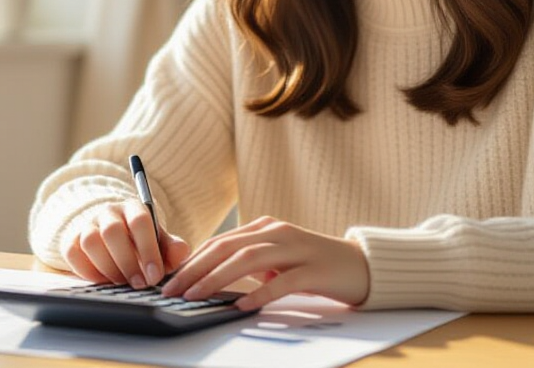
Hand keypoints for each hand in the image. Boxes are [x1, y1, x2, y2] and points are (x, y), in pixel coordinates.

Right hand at [62, 198, 190, 288]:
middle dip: (127, 262)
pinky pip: (72, 253)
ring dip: (108, 267)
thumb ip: (173, 248)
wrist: (118, 239)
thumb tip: (180, 252)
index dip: (148, 250)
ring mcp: (87, 224)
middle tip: (140, 284)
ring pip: (90, 241)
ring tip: (123, 283)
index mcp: (133, 208)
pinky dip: (87, 271)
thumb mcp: (161, 243)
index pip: (139, 221)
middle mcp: (108, 212)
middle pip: (112, 231)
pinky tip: (104, 281)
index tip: (155, 276)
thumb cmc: (143, 243)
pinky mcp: (71, 240)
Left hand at [159, 216, 369, 310]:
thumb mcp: (277, 258)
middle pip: (228, 248)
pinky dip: (259, 293)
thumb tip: (210, 278)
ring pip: (248, 260)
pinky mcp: (314, 271)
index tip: (171, 278)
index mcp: (265, 228)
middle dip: (196, 269)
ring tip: (196, 295)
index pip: (220, 242)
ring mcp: (296, 250)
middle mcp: (277, 233)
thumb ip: (248, 263)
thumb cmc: (314, 265)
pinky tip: (242, 305)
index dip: (193, 259)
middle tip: (173, 289)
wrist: (362, 265)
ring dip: (217, 279)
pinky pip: (282, 281)